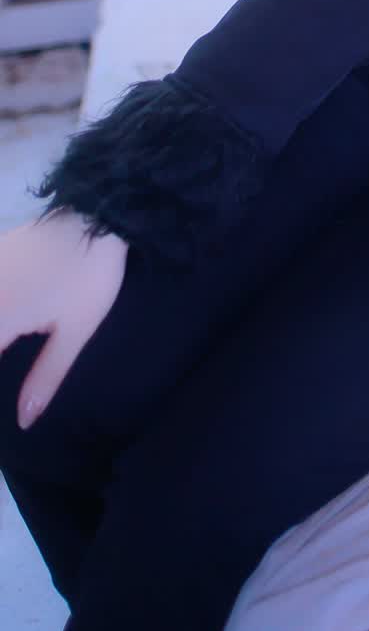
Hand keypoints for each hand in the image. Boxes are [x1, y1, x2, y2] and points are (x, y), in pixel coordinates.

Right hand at [0, 211, 127, 429]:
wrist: (98, 210)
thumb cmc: (90, 274)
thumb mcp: (75, 331)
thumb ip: (46, 377)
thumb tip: (23, 420)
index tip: (6, 408)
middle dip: (0, 346)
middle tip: (14, 355)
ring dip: (0, 335)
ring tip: (11, 342)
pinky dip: (0, 305)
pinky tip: (10, 324)